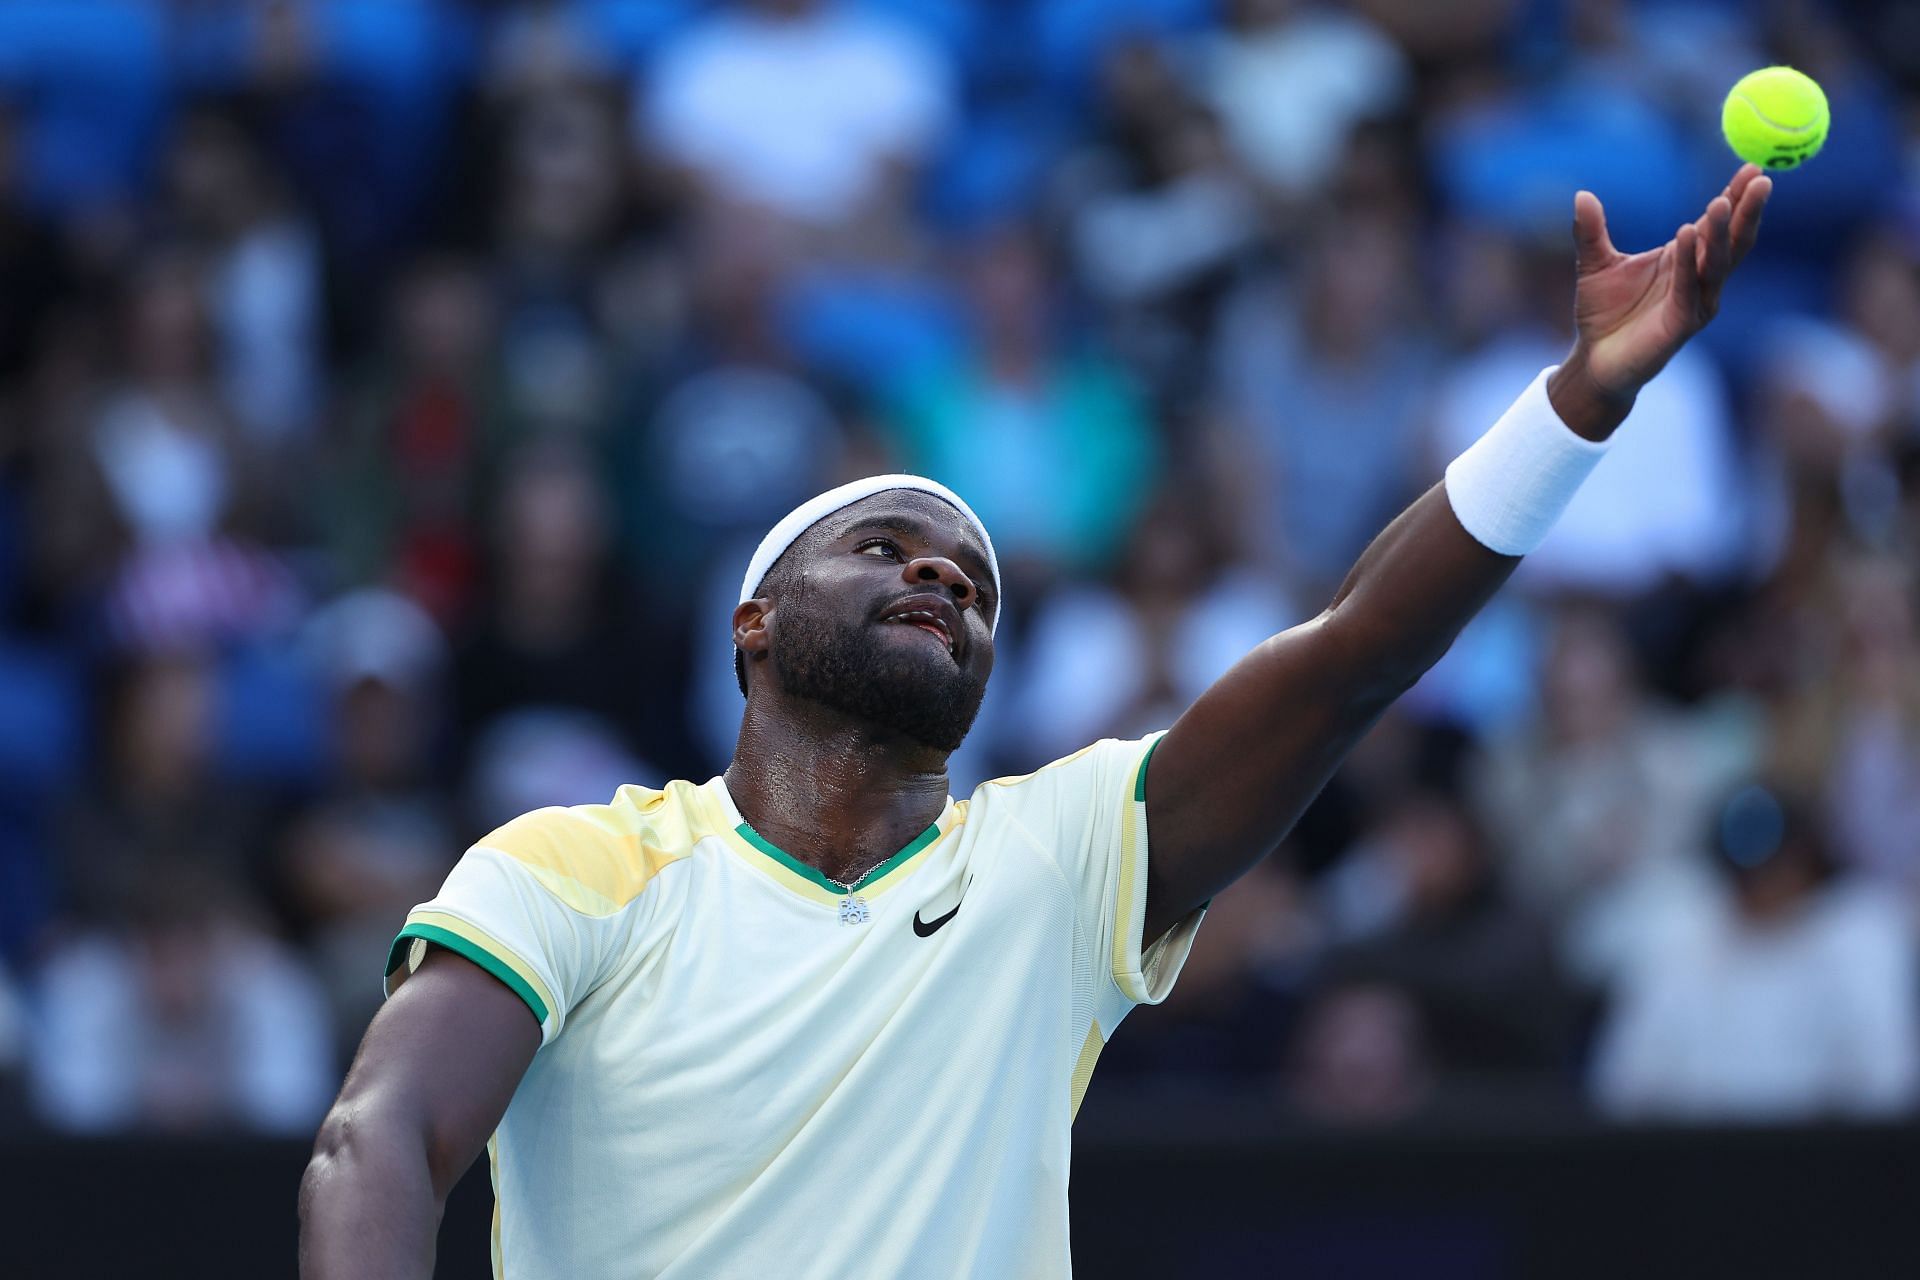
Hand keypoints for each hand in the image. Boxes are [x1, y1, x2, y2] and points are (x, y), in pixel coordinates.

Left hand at [1549, 165, 1771, 437]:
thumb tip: (1581, 194)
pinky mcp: (1681, 325)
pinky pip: (1688, 289)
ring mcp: (1695, 304)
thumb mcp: (1595, 264)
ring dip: (1719, 233)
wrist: (1594, 361)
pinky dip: (1687, 262)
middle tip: (1758, 179)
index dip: (1736, 197)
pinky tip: (1686, 234)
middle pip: (1732, 241)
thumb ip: (1591, 231)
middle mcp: (1700, 280)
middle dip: (1746, 211)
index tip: (1751, 167)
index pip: (1719, 225)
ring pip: (1715, 264)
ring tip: (1720, 202)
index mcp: (1687, 260)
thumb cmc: (1603, 313)